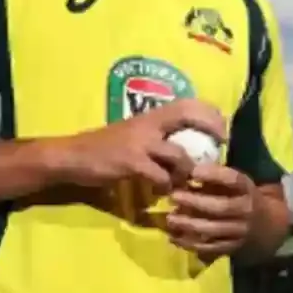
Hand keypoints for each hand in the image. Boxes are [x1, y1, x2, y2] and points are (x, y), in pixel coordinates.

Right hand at [52, 99, 226, 191]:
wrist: (71, 157)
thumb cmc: (103, 147)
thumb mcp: (133, 134)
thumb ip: (157, 137)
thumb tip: (185, 147)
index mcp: (149, 116)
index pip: (186, 103)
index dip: (209, 113)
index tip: (222, 129)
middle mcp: (147, 124)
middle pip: (187, 114)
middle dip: (211, 128)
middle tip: (221, 145)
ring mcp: (139, 142)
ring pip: (179, 156)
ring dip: (186, 172)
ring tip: (182, 181)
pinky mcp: (131, 162)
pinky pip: (160, 176)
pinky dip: (165, 185)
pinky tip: (160, 190)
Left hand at [164, 164, 255, 259]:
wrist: (265, 225)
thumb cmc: (241, 198)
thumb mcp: (234, 185)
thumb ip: (214, 180)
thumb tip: (184, 176)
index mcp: (247, 189)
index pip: (234, 180)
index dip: (214, 175)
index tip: (193, 172)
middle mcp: (246, 210)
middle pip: (221, 207)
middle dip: (195, 202)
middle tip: (173, 197)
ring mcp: (240, 231)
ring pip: (213, 229)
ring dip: (189, 224)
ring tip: (170, 219)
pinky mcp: (233, 247)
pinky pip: (210, 247)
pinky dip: (190, 243)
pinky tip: (175, 237)